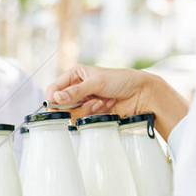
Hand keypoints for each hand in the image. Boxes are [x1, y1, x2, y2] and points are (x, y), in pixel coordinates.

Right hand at [46, 65, 187, 140]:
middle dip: (74, 105)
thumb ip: (75, 92)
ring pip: (72, 114)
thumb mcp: (97, 82)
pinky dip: (95, 114)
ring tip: (101, 102)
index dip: (53, 99)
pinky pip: (84, 120)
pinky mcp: (92, 114)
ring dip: (87, 110)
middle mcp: (77, 89)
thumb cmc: (122, 80)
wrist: (142, 94)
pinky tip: (107, 106)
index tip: (56, 106)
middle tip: (88, 101)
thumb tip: (56, 98)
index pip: (54, 89)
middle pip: (61, 105)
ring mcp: (84, 103)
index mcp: (75, 75)